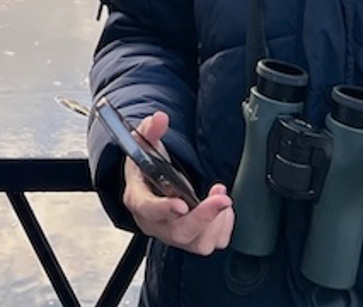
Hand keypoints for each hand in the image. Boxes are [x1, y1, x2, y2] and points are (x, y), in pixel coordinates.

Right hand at [121, 110, 233, 254]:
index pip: (148, 210)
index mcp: (139, 200)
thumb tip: (159, 118)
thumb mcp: (144, 144)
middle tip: (221, 197)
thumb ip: (151, 130)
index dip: (164, 209)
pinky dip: (223, 227)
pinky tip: (222, 209)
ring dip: (216, 221)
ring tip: (220, 196)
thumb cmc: (146, 168)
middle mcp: (156, 223)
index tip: (181, 203)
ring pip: (199, 243)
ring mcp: (175, 234)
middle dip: (203, 216)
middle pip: (179, 232)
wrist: (153, 184)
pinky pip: (213, 242)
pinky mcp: (193, 239)